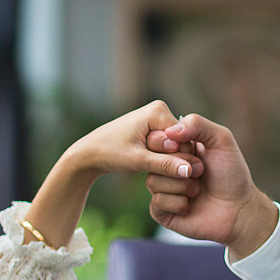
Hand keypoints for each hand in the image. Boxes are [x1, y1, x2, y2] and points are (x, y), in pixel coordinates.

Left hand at [27, 100, 203, 247]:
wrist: (90, 152)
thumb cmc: (110, 153)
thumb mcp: (138, 161)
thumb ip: (164, 165)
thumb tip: (189, 171)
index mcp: (158, 110)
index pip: (184, 138)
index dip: (178, 158)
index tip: (163, 170)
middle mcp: (160, 109)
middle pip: (181, 140)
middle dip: (171, 158)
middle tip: (151, 168)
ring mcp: (157, 118)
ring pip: (175, 145)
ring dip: (166, 160)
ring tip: (148, 166)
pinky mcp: (153, 127)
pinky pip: (168, 146)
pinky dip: (162, 158)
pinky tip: (149, 165)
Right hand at [143, 114, 277, 258]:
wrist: (239, 209)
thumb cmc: (231, 173)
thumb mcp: (221, 140)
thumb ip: (197, 124)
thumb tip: (169, 130)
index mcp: (176, 147)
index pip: (155, 137)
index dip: (172, 144)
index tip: (191, 149)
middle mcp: (165, 167)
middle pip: (151, 159)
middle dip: (181, 165)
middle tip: (201, 170)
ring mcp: (162, 189)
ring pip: (153, 181)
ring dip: (182, 186)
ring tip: (198, 189)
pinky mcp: (161, 211)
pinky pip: (157, 202)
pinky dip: (179, 203)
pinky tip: (191, 205)